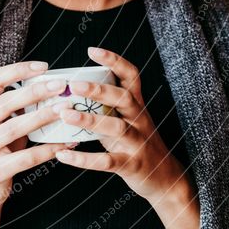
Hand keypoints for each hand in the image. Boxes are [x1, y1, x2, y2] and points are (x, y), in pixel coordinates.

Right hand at [0, 60, 76, 228]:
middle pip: (6, 102)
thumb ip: (17, 104)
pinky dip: (47, 149)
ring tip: (65, 110)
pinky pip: (25, 157)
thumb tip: (54, 85)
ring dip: (43, 117)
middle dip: (35, 92)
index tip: (44, 66)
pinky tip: (65, 143)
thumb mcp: (0, 121)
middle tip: (61, 86)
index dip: (17, 70)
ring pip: (15, 128)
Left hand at [54, 47, 199, 228]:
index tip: (92, 50)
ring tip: (64, 114)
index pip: (131, 76)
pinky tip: (62, 154)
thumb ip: (107, 105)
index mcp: (137, 105)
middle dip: (99, 90)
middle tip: (73, 84)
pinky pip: (107, 161)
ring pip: (116, 127)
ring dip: (89, 119)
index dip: (114, 61)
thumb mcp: (127, 119)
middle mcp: (139, 120)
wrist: (166, 179)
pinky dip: (84, 159)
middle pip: (123, 98)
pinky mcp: (132, 165)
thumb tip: (71, 88)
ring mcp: (137, 143)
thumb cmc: (136, 143)